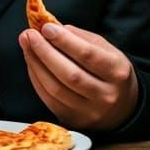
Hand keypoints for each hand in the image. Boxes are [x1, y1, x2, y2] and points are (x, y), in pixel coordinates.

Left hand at [18, 24, 138, 130]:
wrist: (123, 109)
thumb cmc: (112, 72)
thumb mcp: (108, 50)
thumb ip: (83, 38)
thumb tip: (56, 28)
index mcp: (117, 72)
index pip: (88, 55)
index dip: (65, 41)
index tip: (47, 27)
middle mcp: (105, 95)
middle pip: (70, 74)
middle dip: (45, 52)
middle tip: (29, 35)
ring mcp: (89, 112)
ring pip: (56, 89)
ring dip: (36, 65)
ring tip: (26, 45)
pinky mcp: (73, 121)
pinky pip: (49, 100)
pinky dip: (37, 80)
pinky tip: (32, 64)